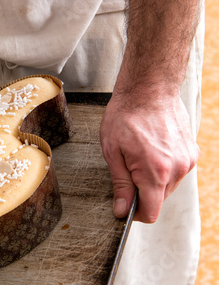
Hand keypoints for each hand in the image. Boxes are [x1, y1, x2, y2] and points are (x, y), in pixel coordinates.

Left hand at [100, 94, 198, 222]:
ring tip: (138, 154)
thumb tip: (122, 210)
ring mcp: (187, 160)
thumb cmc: (125, 116)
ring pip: (168, 185)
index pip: (151, 211)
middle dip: (141, 192)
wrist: (148, 89)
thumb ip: (120, 185)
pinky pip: (176, 171)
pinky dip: (163, 167)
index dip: (135, 213)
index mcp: (155, 172)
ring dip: (152, 179)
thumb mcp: (112, 152)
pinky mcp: (192, 152)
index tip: (124, 205)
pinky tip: (151, 149)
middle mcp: (177, 169)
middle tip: (126, 168)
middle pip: (159, 199)